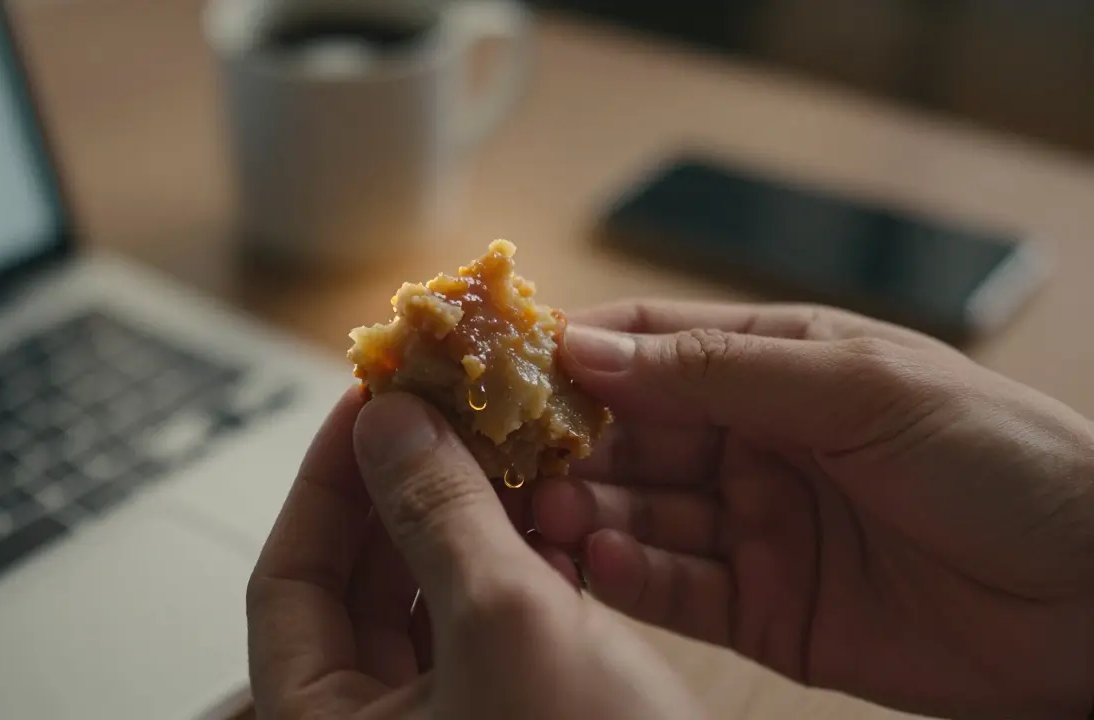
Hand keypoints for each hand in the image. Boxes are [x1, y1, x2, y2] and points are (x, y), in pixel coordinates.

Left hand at [247, 387, 704, 718]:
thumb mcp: (505, 629)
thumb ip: (439, 515)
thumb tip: (388, 423)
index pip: (289, 577)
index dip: (326, 480)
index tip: (368, 401)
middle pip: (358, 580)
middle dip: (402, 489)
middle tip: (442, 410)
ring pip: (429, 594)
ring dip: (465, 519)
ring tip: (502, 448)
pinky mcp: (509, 716)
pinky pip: (488, 621)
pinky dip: (512, 563)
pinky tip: (549, 517)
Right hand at [533, 300, 1093, 719]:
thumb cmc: (1003, 459)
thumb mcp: (859, 387)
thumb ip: (719, 371)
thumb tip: (589, 349)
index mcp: (776, 367)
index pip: (650, 347)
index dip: (574, 352)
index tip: (501, 363)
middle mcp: (753, 443)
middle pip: (626, 435)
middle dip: (564, 444)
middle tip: (505, 458)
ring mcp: (754, 527)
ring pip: (636, 511)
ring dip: (580, 511)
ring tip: (540, 515)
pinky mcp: (762, 608)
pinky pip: (674, 587)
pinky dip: (627, 575)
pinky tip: (596, 559)